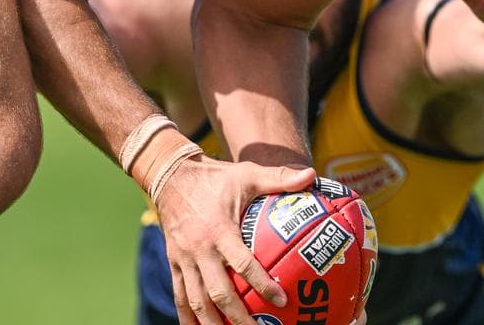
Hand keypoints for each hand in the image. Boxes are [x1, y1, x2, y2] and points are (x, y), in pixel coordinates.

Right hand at [154, 156, 315, 324]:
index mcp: (220, 231)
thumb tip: (312, 175)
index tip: (281, 301)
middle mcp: (200, 249)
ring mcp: (184, 259)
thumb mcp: (247, 173)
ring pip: (197, 300)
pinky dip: (188, 317)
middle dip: (239, 318)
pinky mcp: (174, 262)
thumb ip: (278, 177)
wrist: (170, 175)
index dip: (262, 284)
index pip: (242, 264)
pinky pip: (180, 295)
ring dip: (213, 324)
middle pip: (219, 292)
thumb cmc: (215, 176)